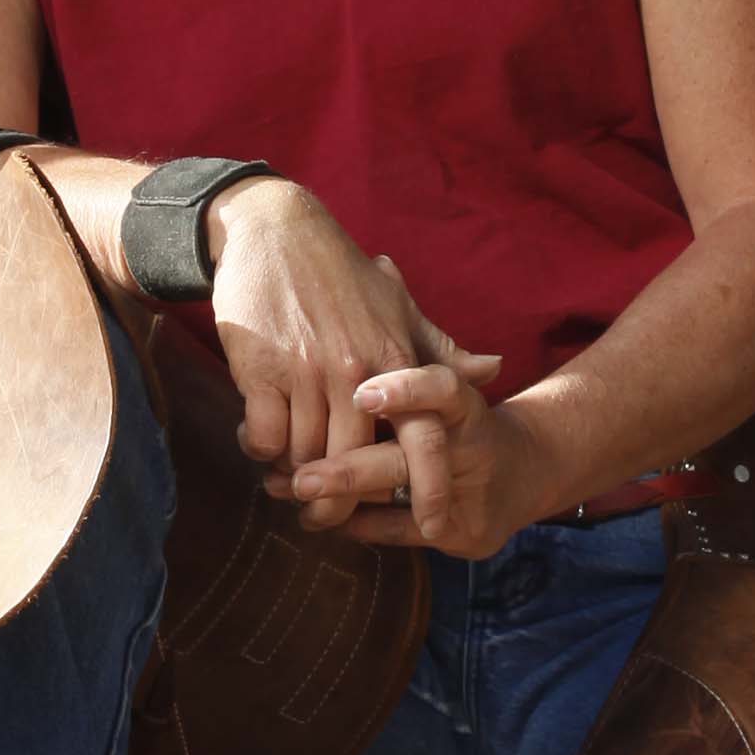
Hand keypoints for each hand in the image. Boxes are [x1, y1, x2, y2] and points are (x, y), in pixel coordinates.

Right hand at [205, 180, 460, 544]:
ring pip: (306, 458)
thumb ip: (440, 348)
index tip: (434, 524)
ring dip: (295, 475)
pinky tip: (260, 438)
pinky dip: (261, 448)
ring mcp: (308, 372)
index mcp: (396, 359)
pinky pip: (265, 437)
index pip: (425, 437)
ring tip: (287, 478)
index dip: (432, 487)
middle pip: (357, 464)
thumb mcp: (397, 305)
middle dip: (342, 502)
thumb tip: (494, 369)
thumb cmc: (340, 273)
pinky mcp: (261, 370)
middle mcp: (357, 371)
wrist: (274, 230)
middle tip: (326, 516)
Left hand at [298, 349, 554, 560]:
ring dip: (337, 500)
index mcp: (464, 404)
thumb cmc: (455, 419)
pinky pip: (398, 530)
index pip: (442, 389)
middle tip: (299, 476)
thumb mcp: (436, 384)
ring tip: (287, 492)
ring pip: (396, 498)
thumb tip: (360, 344)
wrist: (517, 473)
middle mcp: (470, 447)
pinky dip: (355, 523)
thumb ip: (410, 360)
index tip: (362, 394)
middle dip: (349, 471)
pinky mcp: (465, 532)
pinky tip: (317, 516)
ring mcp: (470, 493)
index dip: (407, 391)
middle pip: (406, 459)